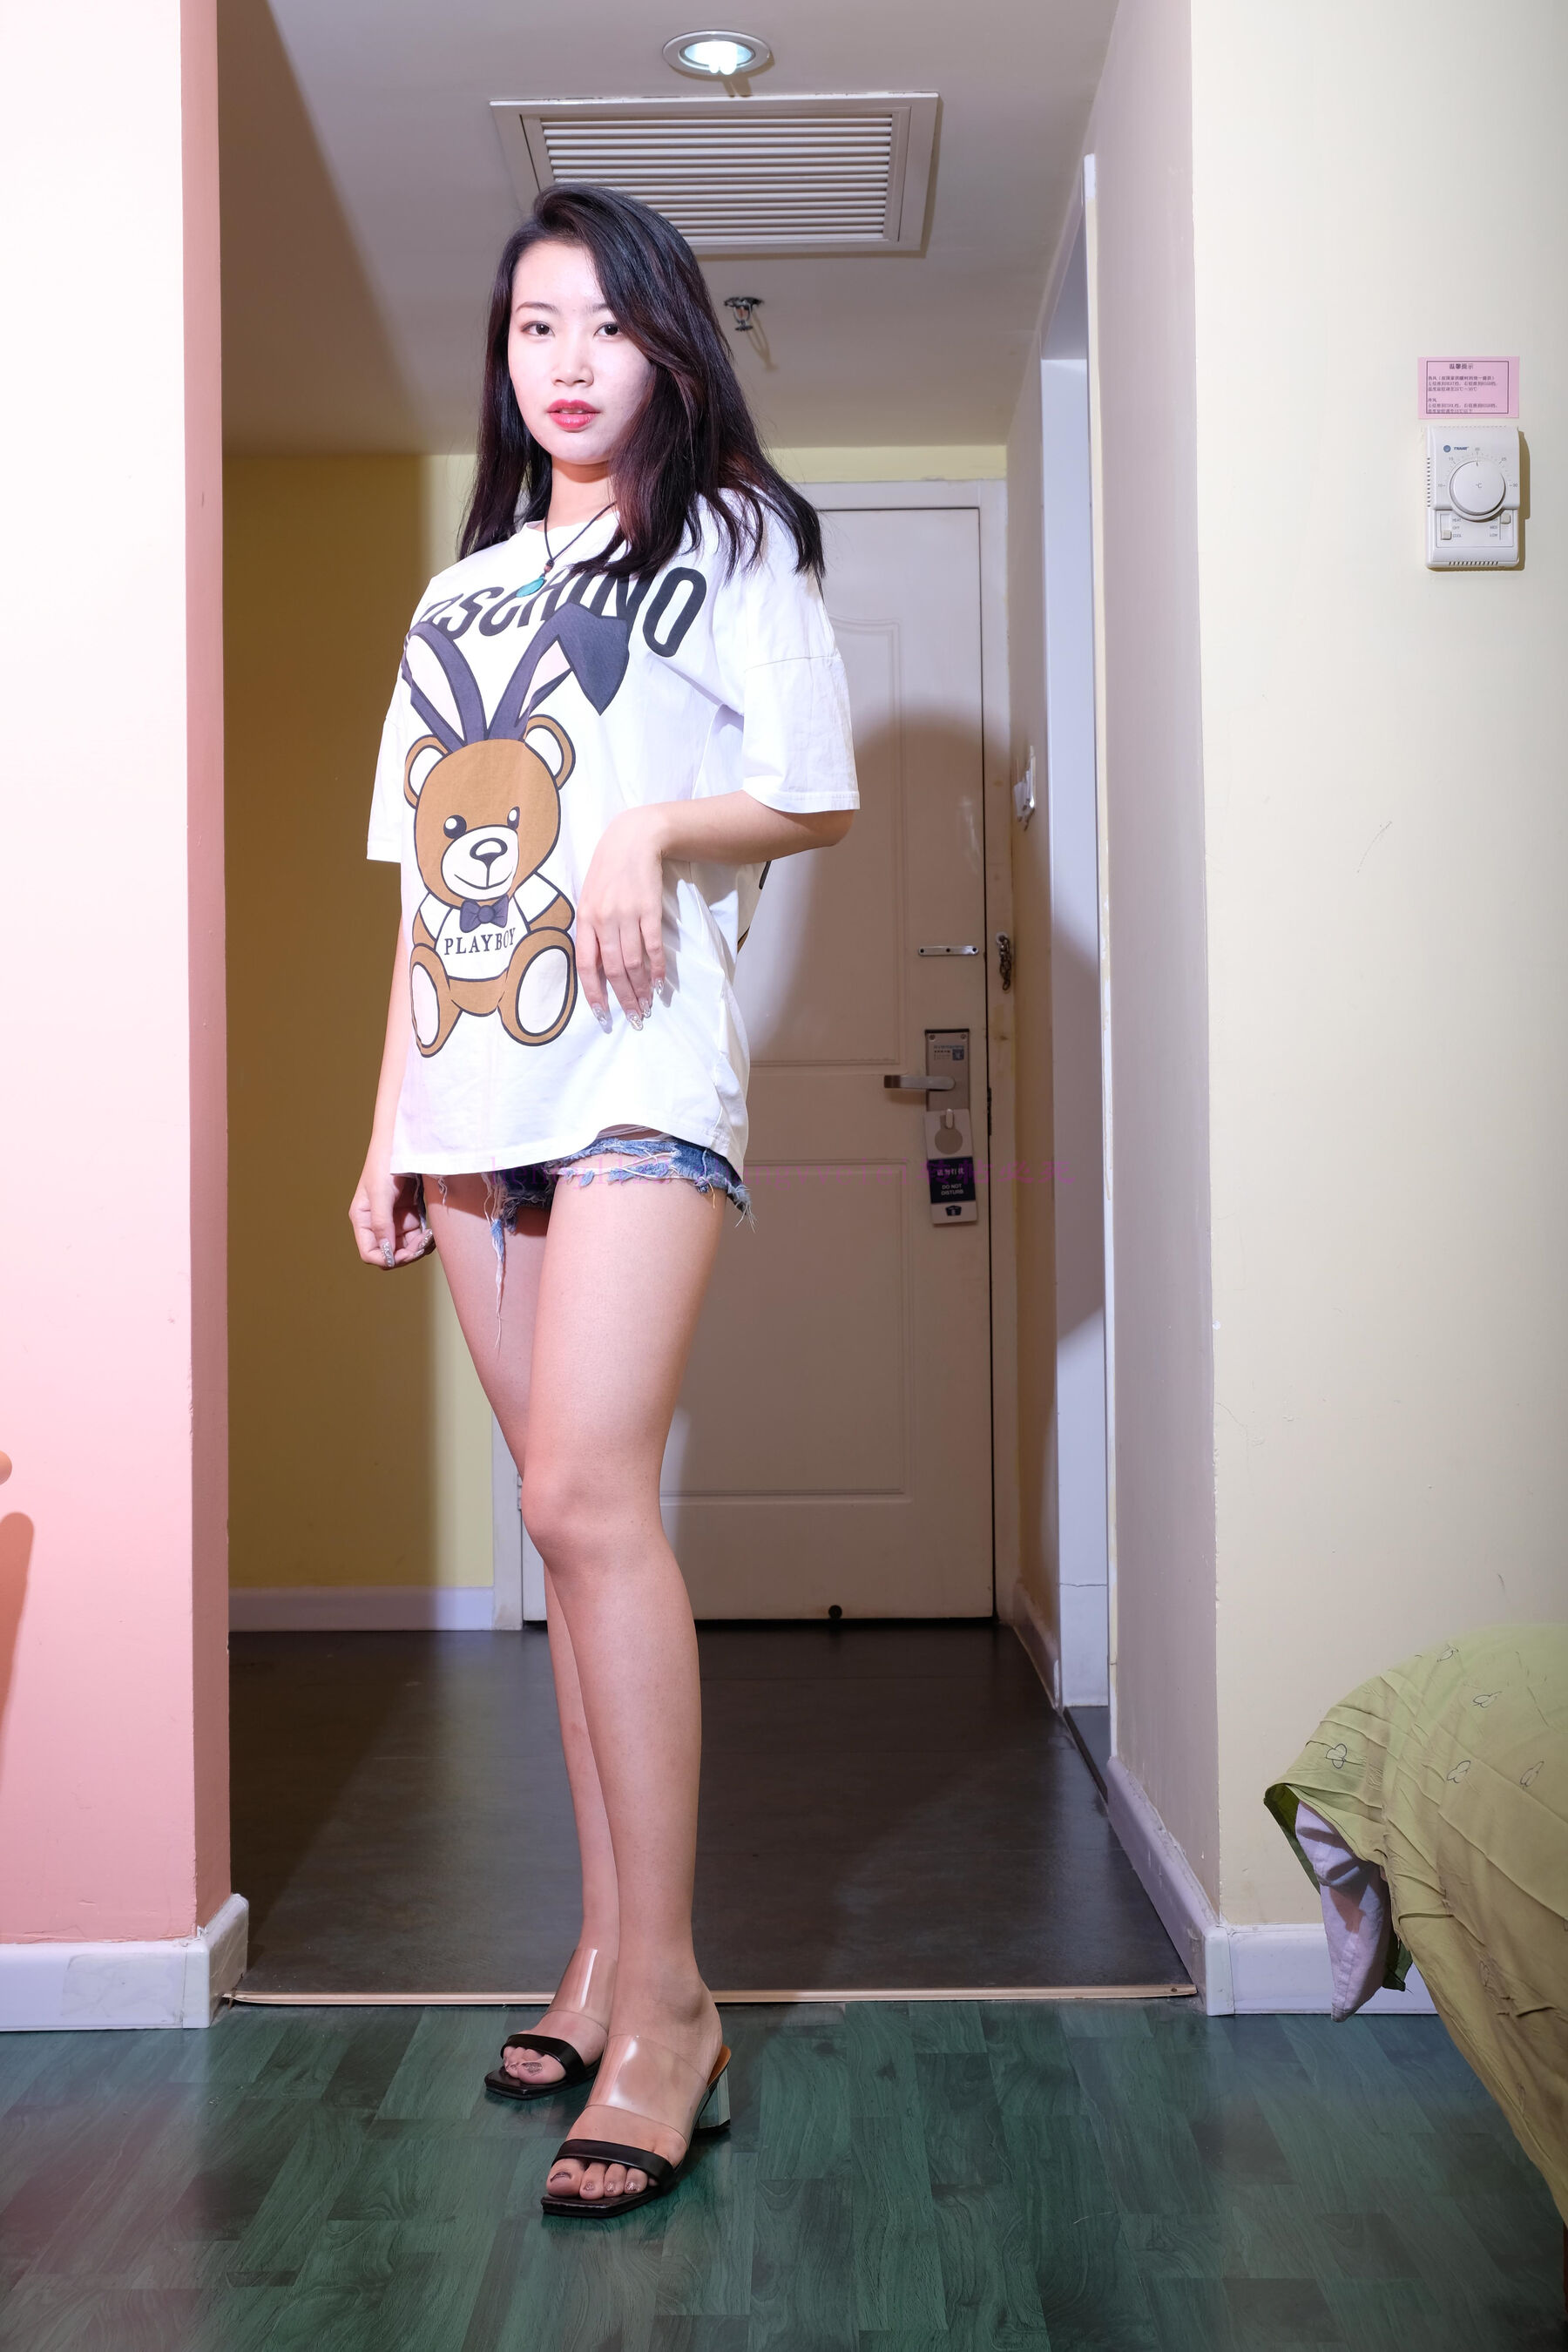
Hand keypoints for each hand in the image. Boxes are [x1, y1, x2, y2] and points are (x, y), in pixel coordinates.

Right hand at [349, 1144, 432, 1269]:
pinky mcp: (410, 1213)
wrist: (404, 1140)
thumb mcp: (380, 1192)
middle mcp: (377, 1221)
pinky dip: (425, 1238)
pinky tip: (433, 1232)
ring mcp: (395, 1218)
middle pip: (390, 1252)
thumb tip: (387, 1253)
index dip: (387, 1258)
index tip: (405, 1254)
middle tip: (423, 1243)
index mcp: (363, 1218)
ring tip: (430, 1237)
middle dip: (406, 1253)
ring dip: (418, 1247)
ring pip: (406, 1247)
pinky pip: (417, 1235)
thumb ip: (381, 1223)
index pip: (370, 1252)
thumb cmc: (385, 1162)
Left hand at [575, 806, 667, 1027]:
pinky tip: (660, 982)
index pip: (585, 964)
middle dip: (623, 997)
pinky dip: (657, 967)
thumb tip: (596, 964)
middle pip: (613, 969)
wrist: (633, 840)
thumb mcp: (589, 896)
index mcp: (585, 918)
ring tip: (647, 1005)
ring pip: (633, 962)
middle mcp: (603, 920)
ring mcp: (627, 915)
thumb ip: (591, 928)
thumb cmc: (608, 869)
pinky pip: (653, 946)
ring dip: (641, 988)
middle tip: (633, 1017)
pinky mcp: (649, 910)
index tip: (601, 1013)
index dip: (593, 992)